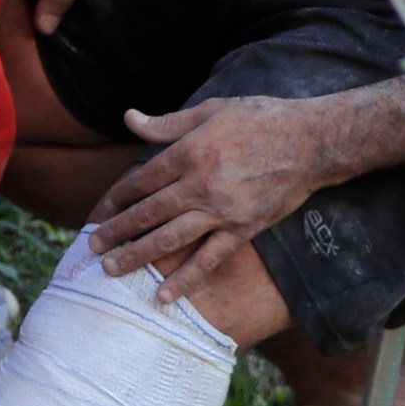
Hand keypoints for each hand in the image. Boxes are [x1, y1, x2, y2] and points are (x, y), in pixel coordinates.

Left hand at [87, 96, 331, 300]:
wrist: (312, 142)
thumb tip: (130, 118)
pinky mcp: (243, 229)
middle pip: (148, 213)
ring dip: (138, 256)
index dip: (116, 198)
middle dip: (117, 231)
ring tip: (112, 270)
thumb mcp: (211, 110)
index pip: (141, 181)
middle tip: (92, 248)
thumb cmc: (260, 119)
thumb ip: (168, 122)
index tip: (99, 212)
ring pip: (170, 239)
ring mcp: (221, 211)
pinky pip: (209, 259)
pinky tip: (164, 295)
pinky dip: (185, 279)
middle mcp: (200, 185)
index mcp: (189, 152)